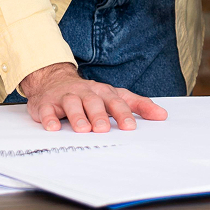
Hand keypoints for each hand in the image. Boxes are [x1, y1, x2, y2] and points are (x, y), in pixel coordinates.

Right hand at [19, 62, 167, 132]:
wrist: (54, 80)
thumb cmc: (89, 94)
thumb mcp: (114, 96)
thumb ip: (138, 105)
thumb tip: (162, 115)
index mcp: (104, 92)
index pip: (116, 101)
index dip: (123, 113)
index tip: (130, 127)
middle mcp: (86, 92)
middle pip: (94, 102)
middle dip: (99, 115)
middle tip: (103, 129)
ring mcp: (66, 96)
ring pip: (72, 104)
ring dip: (77, 116)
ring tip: (83, 129)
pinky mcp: (47, 103)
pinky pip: (47, 110)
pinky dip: (49, 118)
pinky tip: (53, 127)